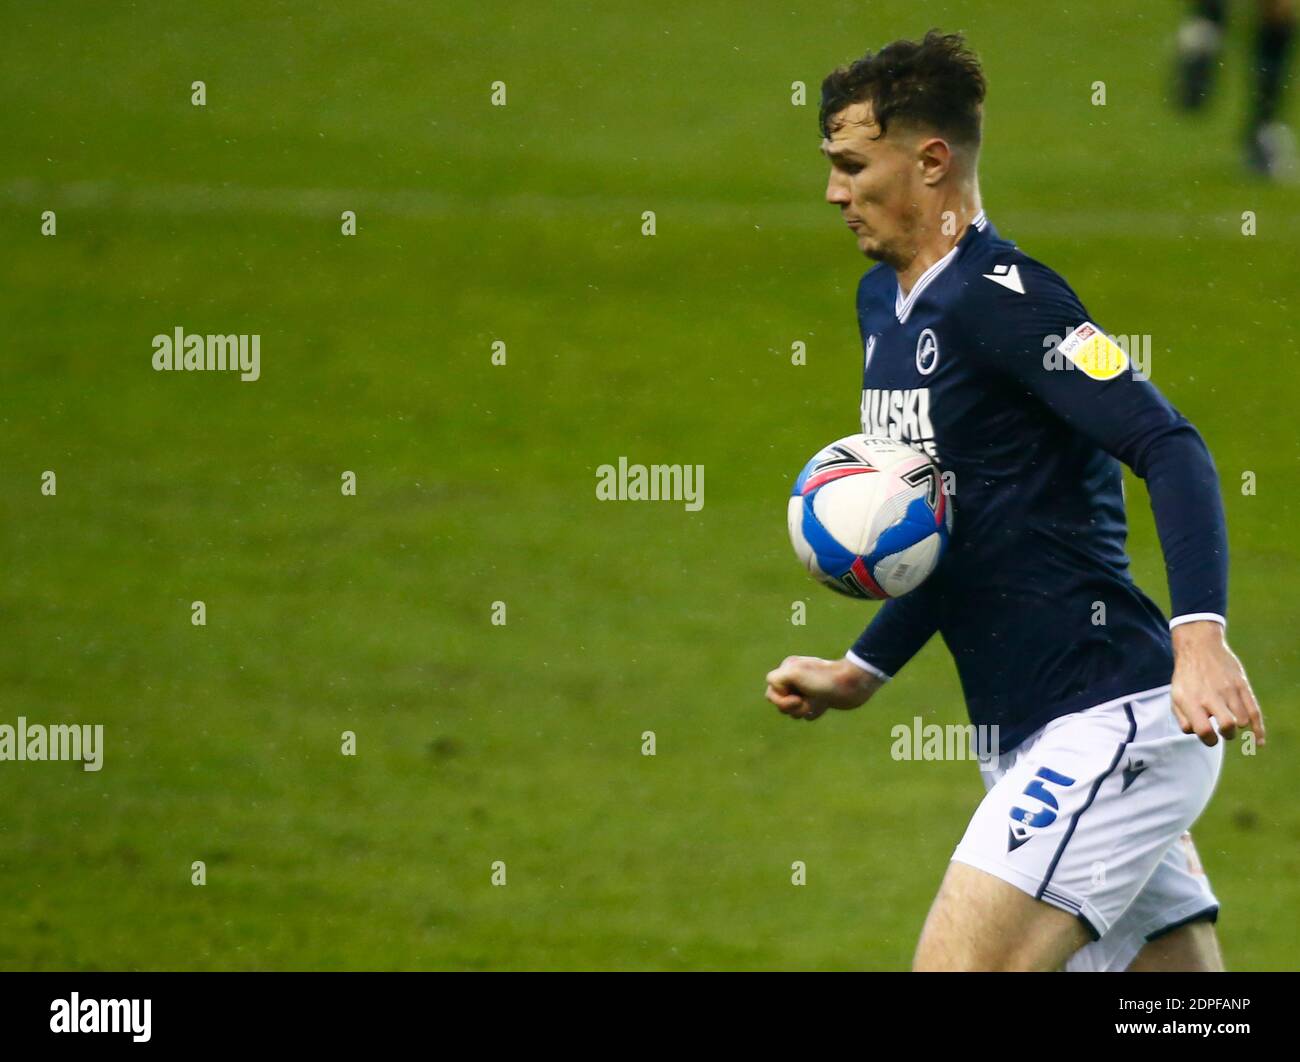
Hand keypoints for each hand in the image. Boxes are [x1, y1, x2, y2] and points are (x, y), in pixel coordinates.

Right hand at [764, 655, 882, 720]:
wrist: (852, 685)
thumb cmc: (824, 679)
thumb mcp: (794, 674)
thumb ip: (776, 679)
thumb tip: (775, 690)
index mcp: (788, 668)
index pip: (771, 689)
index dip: (781, 698)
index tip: (797, 696)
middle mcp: (795, 678)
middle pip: (779, 702)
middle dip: (792, 707)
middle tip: (805, 702)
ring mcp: (806, 690)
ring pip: (792, 711)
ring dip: (804, 710)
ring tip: (818, 702)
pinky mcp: (817, 700)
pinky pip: (806, 714)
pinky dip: (814, 712)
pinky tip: (824, 705)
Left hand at [1170, 621, 1264, 746]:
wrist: (1199, 647)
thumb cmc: (1187, 678)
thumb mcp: (1176, 696)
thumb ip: (1183, 719)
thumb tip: (1200, 735)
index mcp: (1190, 700)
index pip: (1203, 730)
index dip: (1209, 740)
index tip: (1211, 737)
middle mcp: (1210, 695)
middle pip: (1228, 726)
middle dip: (1227, 734)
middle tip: (1223, 730)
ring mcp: (1228, 689)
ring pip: (1242, 720)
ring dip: (1238, 725)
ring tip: (1230, 717)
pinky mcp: (1242, 685)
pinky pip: (1255, 711)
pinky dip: (1259, 729)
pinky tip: (1258, 742)